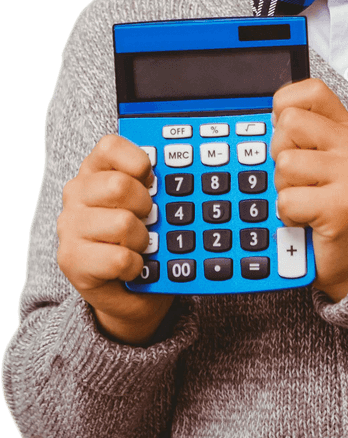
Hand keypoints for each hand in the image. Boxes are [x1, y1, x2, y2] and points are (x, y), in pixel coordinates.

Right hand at [58, 135, 174, 343]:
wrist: (131, 290)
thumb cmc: (145, 237)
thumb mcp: (152, 203)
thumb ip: (158, 181)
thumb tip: (189, 169)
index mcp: (95, 170)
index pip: (110, 146)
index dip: (139, 161)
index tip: (151, 180)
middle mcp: (76, 193)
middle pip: (119, 186)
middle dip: (146, 206)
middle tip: (147, 219)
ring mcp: (68, 226)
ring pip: (122, 224)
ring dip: (142, 240)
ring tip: (139, 245)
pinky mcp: (71, 259)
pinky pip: (120, 258)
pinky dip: (136, 265)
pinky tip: (132, 267)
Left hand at [270, 78, 347, 302]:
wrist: (347, 256)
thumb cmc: (323, 205)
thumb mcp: (312, 159)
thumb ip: (293, 134)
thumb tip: (251, 121)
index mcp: (344, 128)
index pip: (309, 91)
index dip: (284, 109)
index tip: (287, 136)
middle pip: (289, 123)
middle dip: (278, 154)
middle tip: (297, 179)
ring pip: (285, 163)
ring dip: (283, 188)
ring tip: (302, 200)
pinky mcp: (343, 206)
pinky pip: (287, 199)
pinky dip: (287, 215)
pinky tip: (304, 219)